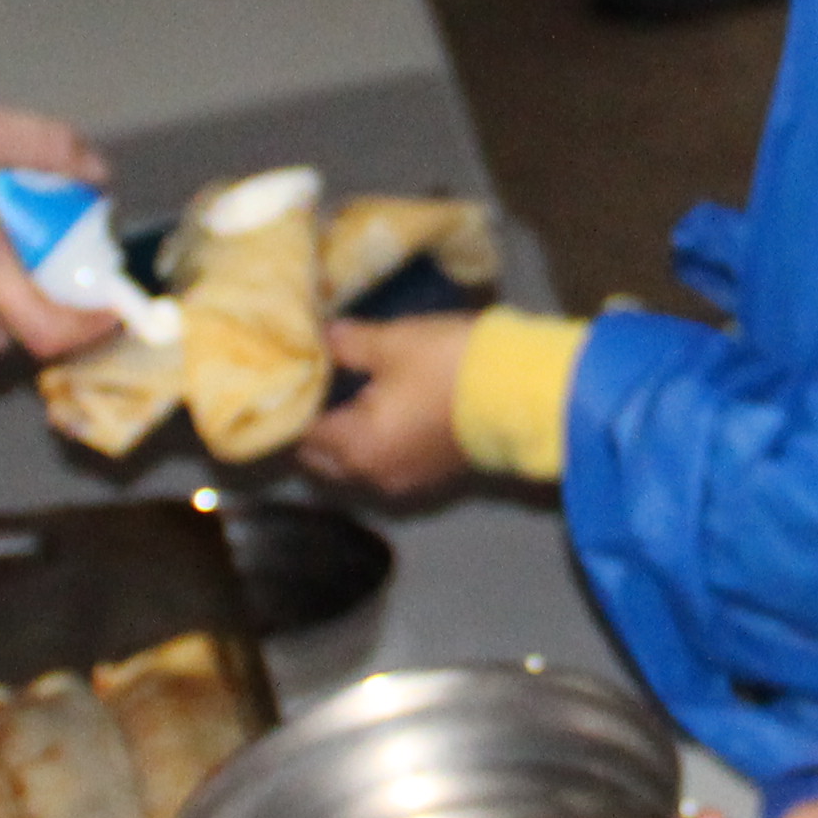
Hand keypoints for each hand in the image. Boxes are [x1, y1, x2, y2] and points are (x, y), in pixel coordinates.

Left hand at [298, 314, 472, 495]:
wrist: (523, 393)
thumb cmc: (448, 367)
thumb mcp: (393, 343)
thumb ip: (350, 344)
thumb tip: (326, 339)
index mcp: (355, 447)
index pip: (301, 435)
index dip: (294, 406)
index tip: (295, 380)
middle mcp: (375, 474)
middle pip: (326, 457)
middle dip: (318, 426)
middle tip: (319, 385)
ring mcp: (408, 479)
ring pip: (359, 462)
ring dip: (351, 435)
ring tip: (353, 393)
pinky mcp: (435, 474)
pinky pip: (390, 460)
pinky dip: (381, 440)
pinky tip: (389, 408)